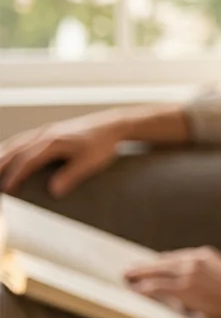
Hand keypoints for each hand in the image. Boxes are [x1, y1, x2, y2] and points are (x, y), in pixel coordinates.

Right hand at [0, 112, 127, 196]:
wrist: (112, 126)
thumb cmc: (103, 145)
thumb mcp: (90, 163)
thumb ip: (72, 176)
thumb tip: (54, 191)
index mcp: (53, 142)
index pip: (27, 160)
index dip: (15, 176)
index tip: (8, 189)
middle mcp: (45, 134)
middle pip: (15, 149)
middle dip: (0, 164)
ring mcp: (45, 131)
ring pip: (16, 142)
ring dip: (3, 154)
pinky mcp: (48, 131)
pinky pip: (23, 139)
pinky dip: (11, 147)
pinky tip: (8, 153)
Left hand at [125, 247, 220, 317]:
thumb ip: (203, 272)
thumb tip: (184, 279)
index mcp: (203, 254)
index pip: (173, 258)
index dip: (158, 265)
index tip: (147, 269)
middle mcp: (194, 260)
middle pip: (160, 263)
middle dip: (142, 268)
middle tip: (128, 272)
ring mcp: (188, 273)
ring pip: (155, 273)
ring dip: (138, 277)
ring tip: (127, 280)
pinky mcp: (185, 289)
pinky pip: (157, 287)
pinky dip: (143, 288)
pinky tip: (135, 290)